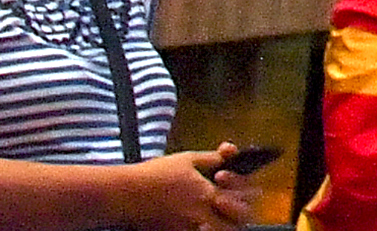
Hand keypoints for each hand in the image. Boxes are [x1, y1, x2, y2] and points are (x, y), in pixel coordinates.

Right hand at [121, 153, 255, 228]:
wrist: (126, 194)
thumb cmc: (154, 175)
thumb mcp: (186, 159)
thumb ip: (211, 158)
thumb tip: (229, 152)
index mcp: (206, 194)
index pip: (239, 200)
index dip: (248, 195)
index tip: (251, 190)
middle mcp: (200, 215)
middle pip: (233, 224)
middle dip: (240, 215)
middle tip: (241, 208)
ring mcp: (188, 228)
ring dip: (224, 224)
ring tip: (223, 216)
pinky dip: (206, 228)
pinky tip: (204, 221)